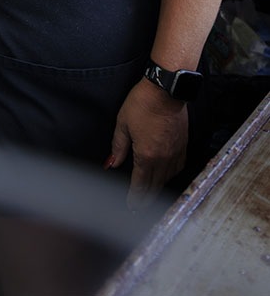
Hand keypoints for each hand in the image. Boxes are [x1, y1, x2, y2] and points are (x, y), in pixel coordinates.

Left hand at [106, 79, 188, 209]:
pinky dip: (171, 174)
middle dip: (146, 197)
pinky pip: (178, 167)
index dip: (135, 197)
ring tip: (150, 191)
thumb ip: (118, 147)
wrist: (166, 90)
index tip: (131, 205)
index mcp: (147, 155)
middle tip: (138, 205)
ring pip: (167, 178)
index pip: (140, 184)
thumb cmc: (142, 103)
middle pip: (155, 186)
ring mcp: (176, 152)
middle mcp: (163, 158)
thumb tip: (111, 164)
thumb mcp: (123, 124)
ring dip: (158, 187)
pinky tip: (166, 173)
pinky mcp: (184, 145)